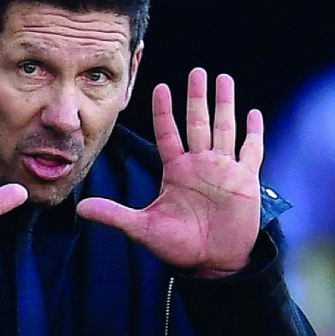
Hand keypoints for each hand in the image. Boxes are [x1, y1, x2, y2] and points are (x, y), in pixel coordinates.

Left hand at [77, 68, 264, 277]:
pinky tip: (254, 114)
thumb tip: (80, 209)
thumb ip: (114, 215)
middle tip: (196, 72)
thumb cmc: (179, 246)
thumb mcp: (143, 228)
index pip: (168, 132)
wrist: (213, 263)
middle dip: (197, 97)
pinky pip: (251, 151)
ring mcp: (224, 170)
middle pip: (198, 122)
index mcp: (176, 170)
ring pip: (224, 128)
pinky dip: (253, 133)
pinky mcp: (245, 181)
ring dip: (224, 104)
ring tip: (223, 78)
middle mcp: (200, 164)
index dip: (164, 111)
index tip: (161, 87)